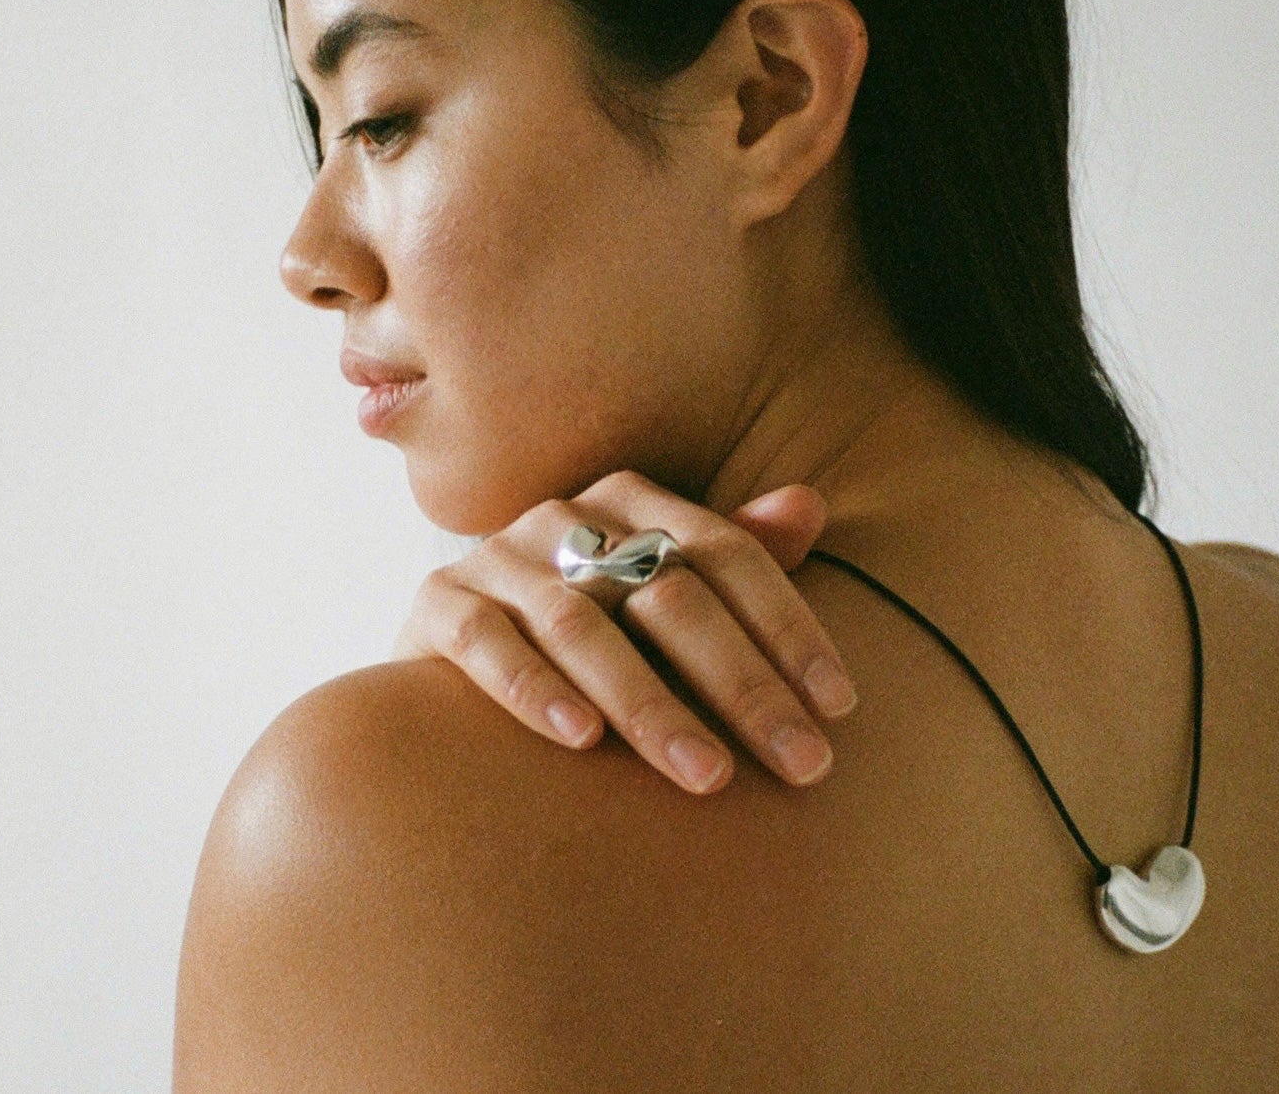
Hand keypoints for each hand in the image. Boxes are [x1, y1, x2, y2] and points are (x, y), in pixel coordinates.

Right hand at [390, 470, 856, 793]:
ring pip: (583, 624)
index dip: (789, 627)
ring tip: (707, 774)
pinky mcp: (439, 603)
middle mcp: (568, 516)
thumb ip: (735, 557)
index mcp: (634, 503)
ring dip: (648, 703)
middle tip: (801, 764)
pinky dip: (533, 688)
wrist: (453, 662)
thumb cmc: (589, 634)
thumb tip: (811, 505)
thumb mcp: (661, 596)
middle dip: (742, 683)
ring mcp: (499, 556)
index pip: (729, 554)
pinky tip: (581, 741)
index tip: (840, 708)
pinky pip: (486, 641)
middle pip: (668, 592)